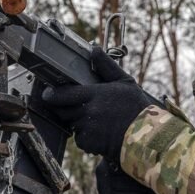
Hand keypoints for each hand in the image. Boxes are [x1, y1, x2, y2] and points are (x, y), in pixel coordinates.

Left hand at [41, 46, 153, 163]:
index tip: (48, 93)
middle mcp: (88, 111)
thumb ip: (106, 66)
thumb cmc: (137, 108)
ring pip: (71, 124)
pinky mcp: (89, 144)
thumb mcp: (124, 82)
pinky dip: (85, 137)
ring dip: (78, 122)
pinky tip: (100, 132)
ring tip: (96, 119)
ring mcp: (87, 129)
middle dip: (64, 108)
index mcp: (94, 94)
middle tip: (75, 106)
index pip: (62, 93)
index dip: (51, 94)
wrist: (146, 137)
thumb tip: (94, 50)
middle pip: (62, 110)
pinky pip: (79, 139)